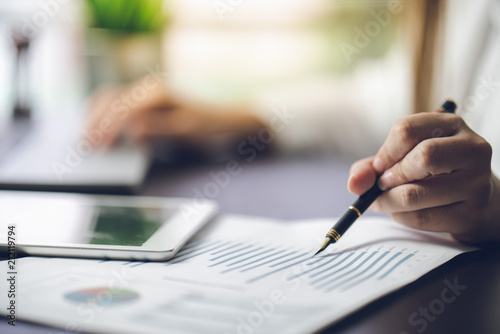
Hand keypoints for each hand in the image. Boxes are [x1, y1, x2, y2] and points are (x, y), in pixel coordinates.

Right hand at [86, 79, 263, 147]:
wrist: (221, 117)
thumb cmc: (206, 123)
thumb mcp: (186, 129)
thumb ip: (159, 128)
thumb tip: (133, 130)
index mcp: (156, 92)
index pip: (124, 107)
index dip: (108, 127)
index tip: (98, 145)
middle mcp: (147, 88)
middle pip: (110, 99)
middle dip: (95, 122)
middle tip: (85, 145)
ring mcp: (144, 92)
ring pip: (110, 99)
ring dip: (96, 117)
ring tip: (87, 139)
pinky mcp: (144, 100)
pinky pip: (117, 104)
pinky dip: (105, 116)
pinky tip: (100, 131)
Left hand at [348, 111, 499, 243]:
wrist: (478, 201)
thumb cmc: (431, 174)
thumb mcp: (402, 160)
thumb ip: (370, 168)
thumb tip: (354, 183)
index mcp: (451, 125)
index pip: (407, 129)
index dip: (385, 152)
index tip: (379, 167)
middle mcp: (471, 149)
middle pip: (422, 156)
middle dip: (391, 176)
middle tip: (384, 185)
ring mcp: (476, 183)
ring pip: (415, 194)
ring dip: (389, 202)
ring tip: (389, 201)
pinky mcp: (472, 214)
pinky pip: (422, 218)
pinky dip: (401, 218)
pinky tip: (404, 213)